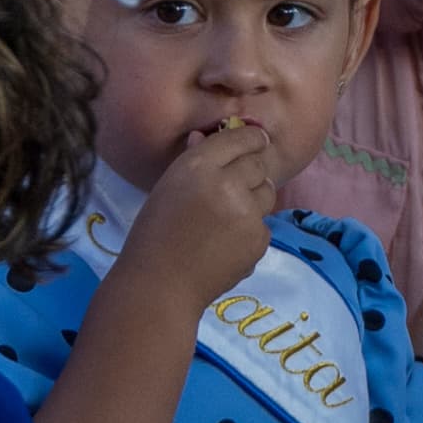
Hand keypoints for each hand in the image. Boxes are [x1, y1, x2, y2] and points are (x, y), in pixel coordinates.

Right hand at [106, 114, 288, 311]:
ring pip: (268, 193)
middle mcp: (228, 183)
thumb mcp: (167, 188)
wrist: (161, 285)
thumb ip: (192, 161)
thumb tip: (204, 137)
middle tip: (234, 189)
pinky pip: (264, 225)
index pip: (240, 138)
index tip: (256, 141)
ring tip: (227, 219)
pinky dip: (251, 232)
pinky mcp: (258, 239)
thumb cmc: (154, 235)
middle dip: (251, 172)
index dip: (251, 138)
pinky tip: (226, 245)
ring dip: (254, 199)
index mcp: (198, 165)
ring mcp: (247, 212)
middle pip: (258, 164)